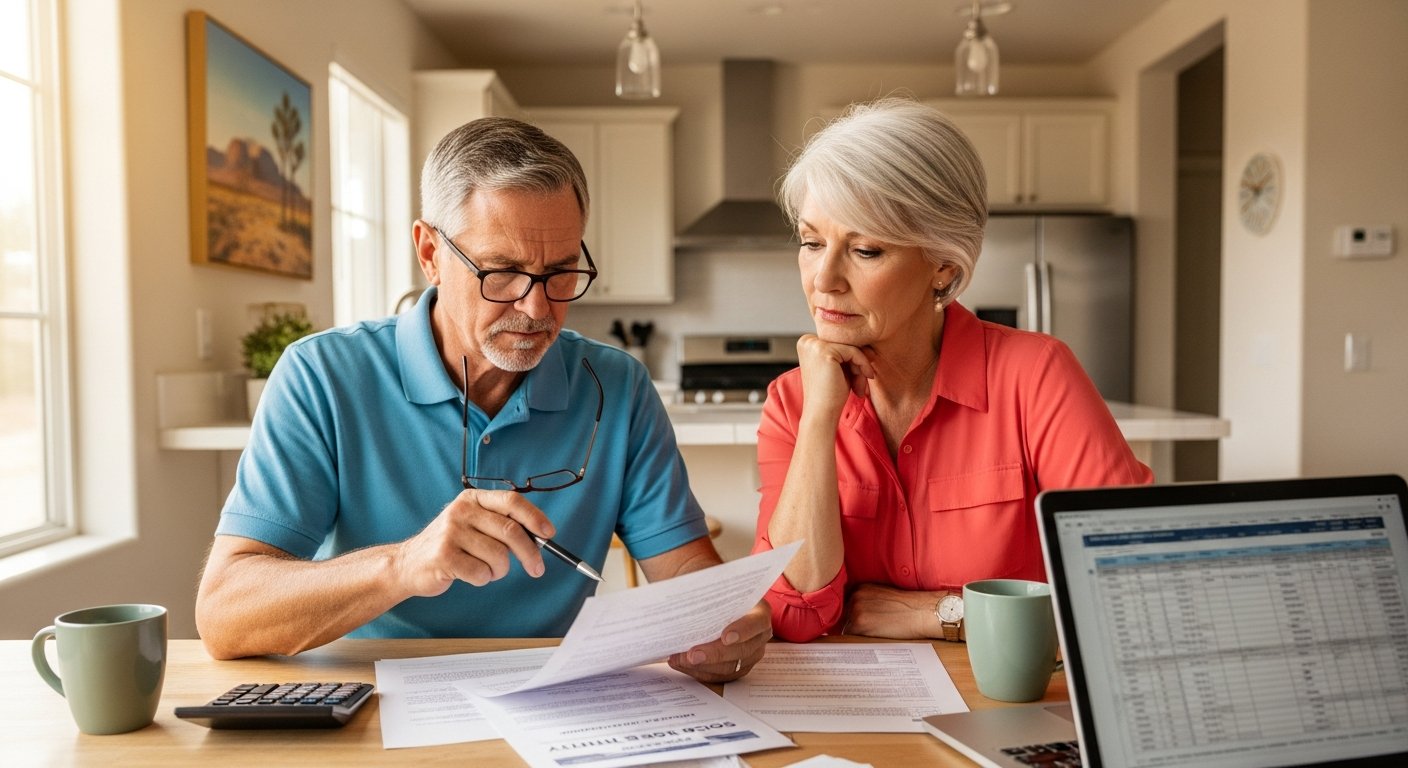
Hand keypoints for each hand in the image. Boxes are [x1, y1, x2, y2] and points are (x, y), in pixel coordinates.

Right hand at [393, 488, 554, 596]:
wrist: (408, 564)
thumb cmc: (450, 546)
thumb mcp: (473, 525)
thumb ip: (502, 525)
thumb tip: (540, 536)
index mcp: (473, 499)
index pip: (511, 501)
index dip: (534, 517)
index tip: (549, 533)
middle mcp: (461, 511)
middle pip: (510, 531)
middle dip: (530, 553)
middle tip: (537, 568)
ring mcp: (450, 532)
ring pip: (498, 556)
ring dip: (499, 570)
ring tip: (485, 569)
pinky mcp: (444, 556)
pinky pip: (481, 573)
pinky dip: (482, 579)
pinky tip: (468, 574)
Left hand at [668, 600, 771, 682]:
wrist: (713, 600)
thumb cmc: (715, 591)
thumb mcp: (715, 584)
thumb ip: (708, 590)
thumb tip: (686, 598)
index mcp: (759, 612)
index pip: (756, 623)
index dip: (743, 631)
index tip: (724, 636)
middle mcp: (759, 637)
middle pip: (741, 651)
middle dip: (714, 655)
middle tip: (692, 654)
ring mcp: (749, 655)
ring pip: (729, 668)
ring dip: (702, 666)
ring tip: (678, 659)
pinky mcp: (736, 669)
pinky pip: (718, 676)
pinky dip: (697, 671)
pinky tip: (680, 663)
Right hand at [796, 334, 875, 415]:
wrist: (821, 414)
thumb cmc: (830, 394)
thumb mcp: (839, 368)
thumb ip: (847, 352)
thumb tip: (868, 344)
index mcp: (806, 343)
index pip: (839, 343)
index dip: (852, 360)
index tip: (859, 377)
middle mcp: (807, 341)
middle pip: (845, 343)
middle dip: (857, 364)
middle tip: (860, 385)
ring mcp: (814, 345)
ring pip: (851, 347)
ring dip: (860, 367)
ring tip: (859, 386)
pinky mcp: (824, 351)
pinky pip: (854, 351)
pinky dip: (863, 365)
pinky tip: (864, 381)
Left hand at [843, 584, 934, 638]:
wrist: (920, 612)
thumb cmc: (907, 607)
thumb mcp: (883, 596)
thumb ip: (867, 601)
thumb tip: (856, 615)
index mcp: (860, 588)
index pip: (847, 607)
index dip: (854, 617)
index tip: (865, 623)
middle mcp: (854, 596)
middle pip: (845, 617)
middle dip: (855, 625)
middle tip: (872, 630)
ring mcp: (855, 609)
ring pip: (847, 627)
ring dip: (857, 634)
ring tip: (876, 633)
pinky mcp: (859, 623)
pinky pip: (851, 636)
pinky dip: (859, 640)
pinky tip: (874, 638)